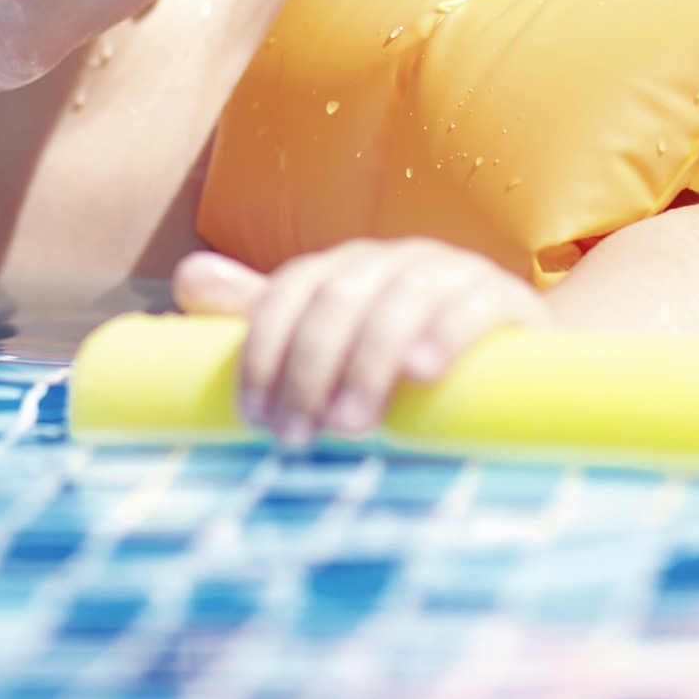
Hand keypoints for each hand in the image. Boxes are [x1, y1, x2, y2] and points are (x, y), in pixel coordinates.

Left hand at [173, 240, 548, 446]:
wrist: (513, 365)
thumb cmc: (403, 361)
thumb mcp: (332, 342)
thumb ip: (266, 317)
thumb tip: (184, 280)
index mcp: (343, 270)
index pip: (288, 293)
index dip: (264, 351)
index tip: (255, 418)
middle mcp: (391, 260)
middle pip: (337, 299)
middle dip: (309, 370)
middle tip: (301, 438)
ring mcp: (449, 272)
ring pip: (398, 301)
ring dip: (368, 363)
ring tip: (354, 426)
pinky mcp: (504, 297)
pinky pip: (472, 304)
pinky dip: (444, 334)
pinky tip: (423, 372)